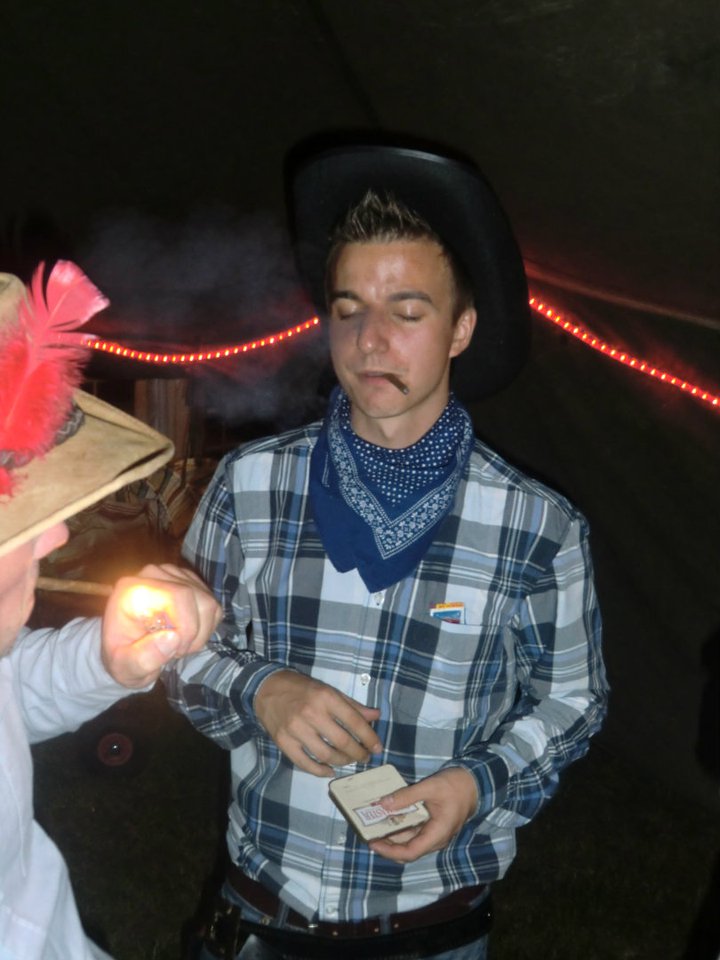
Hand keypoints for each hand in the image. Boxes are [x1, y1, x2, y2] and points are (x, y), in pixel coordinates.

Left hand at [101, 563, 221, 687]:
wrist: (124, 648)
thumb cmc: (121, 658)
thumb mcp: (124, 667)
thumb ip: (143, 658)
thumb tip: (174, 638)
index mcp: (133, 589)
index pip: (177, 596)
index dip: (186, 627)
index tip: (175, 652)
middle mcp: (154, 574)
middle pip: (197, 597)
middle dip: (194, 633)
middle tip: (177, 652)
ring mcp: (174, 575)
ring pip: (209, 602)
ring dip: (202, 632)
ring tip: (180, 645)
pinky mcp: (189, 582)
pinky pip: (213, 605)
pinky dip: (207, 627)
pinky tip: (188, 635)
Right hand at [255, 670, 382, 775]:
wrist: (266, 688)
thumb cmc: (301, 688)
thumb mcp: (329, 690)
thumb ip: (352, 706)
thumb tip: (376, 716)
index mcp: (326, 697)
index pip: (355, 722)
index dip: (370, 738)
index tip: (378, 748)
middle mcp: (312, 714)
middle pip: (342, 742)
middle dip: (359, 753)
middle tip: (365, 757)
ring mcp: (296, 729)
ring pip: (326, 755)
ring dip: (342, 762)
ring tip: (349, 760)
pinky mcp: (283, 742)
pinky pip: (305, 763)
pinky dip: (320, 771)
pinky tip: (330, 770)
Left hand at [369, 768, 477, 862]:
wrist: (474, 782)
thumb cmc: (455, 786)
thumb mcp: (429, 787)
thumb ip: (406, 796)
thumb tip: (383, 804)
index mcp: (437, 834)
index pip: (410, 852)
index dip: (389, 851)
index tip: (372, 843)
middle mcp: (435, 838)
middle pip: (407, 849)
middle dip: (387, 844)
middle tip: (368, 833)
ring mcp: (434, 833)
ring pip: (410, 840)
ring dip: (393, 835)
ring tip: (374, 824)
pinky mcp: (433, 825)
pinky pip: (414, 831)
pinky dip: (401, 826)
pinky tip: (389, 815)